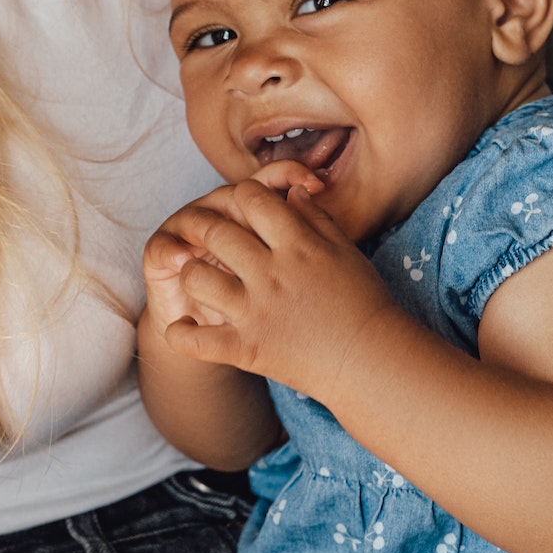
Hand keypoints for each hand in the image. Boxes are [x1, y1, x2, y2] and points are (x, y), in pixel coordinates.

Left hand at [151, 175, 390, 392]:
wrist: (371, 362)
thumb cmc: (363, 303)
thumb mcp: (345, 251)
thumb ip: (315, 218)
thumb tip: (291, 190)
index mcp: (298, 245)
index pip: (251, 197)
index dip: (240, 195)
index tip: (241, 207)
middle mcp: (272, 274)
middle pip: (215, 231)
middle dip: (201, 225)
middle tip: (200, 233)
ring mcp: (256, 313)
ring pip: (196, 278)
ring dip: (190, 273)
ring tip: (197, 277)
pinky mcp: (247, 349)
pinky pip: (196, 341)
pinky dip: (181, 334)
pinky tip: (185, 325)